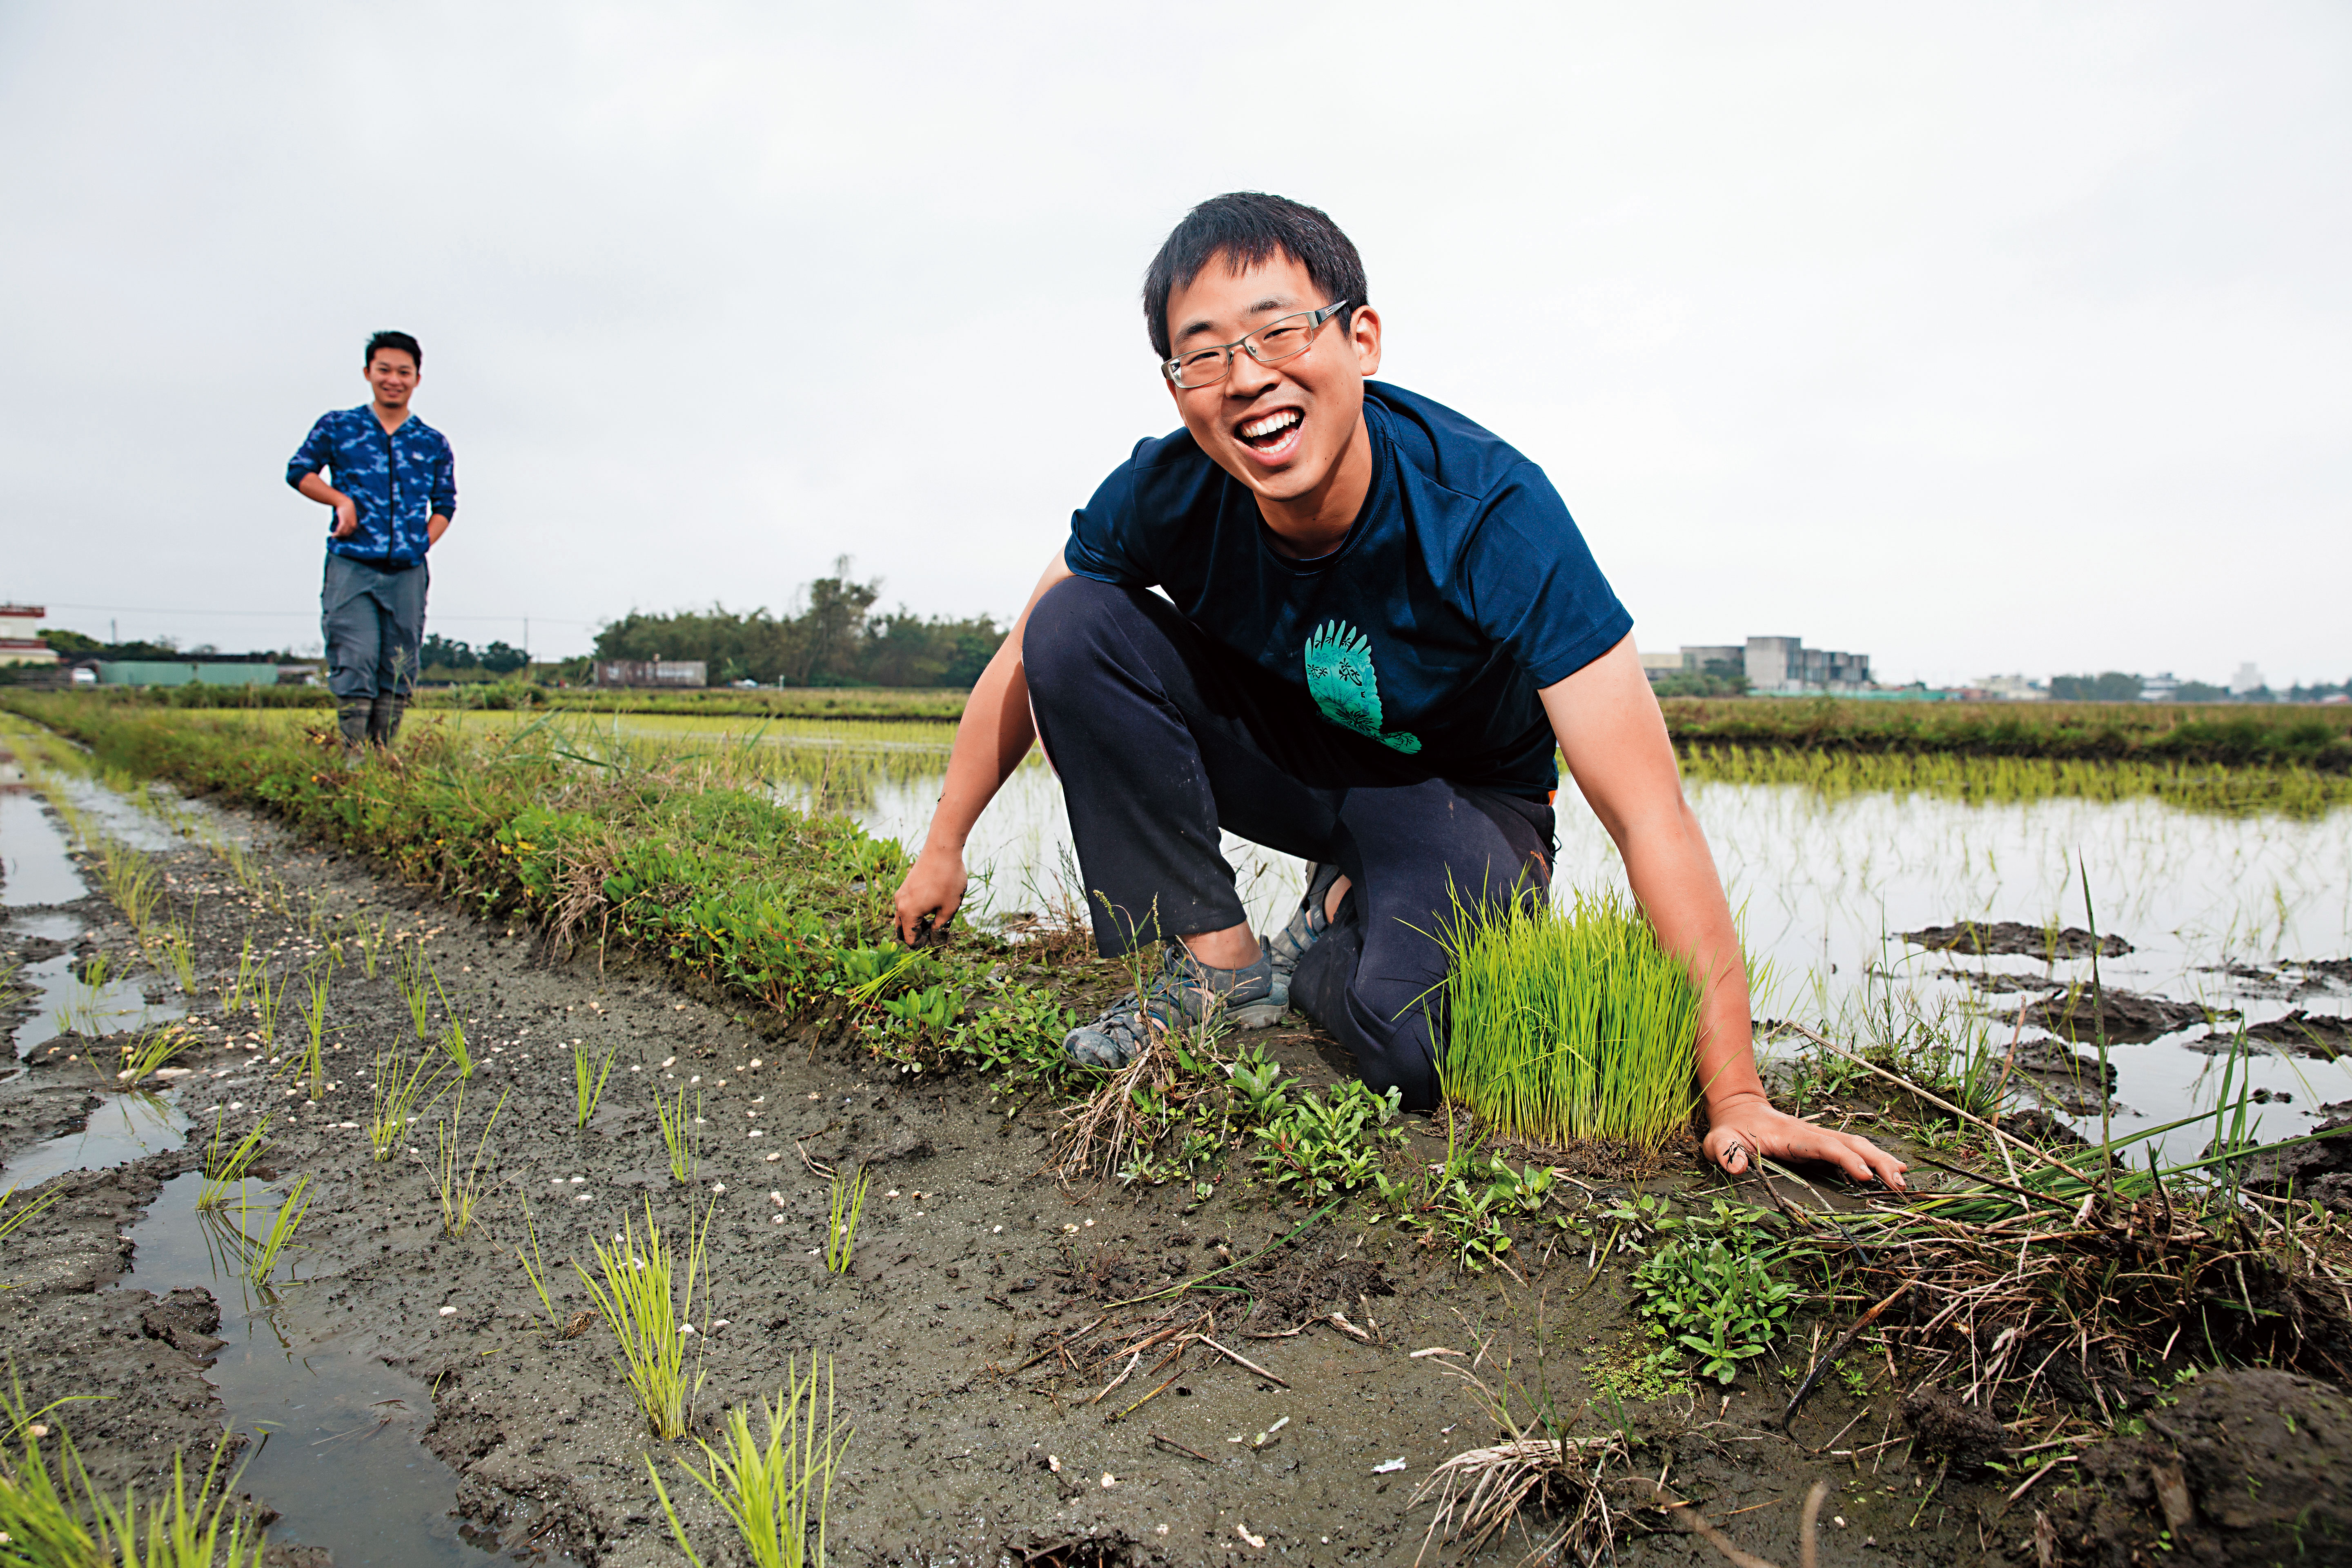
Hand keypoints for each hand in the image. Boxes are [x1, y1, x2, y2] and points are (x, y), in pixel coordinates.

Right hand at [332, 497, 358, 539]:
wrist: (345, 503)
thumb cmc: (346, 510)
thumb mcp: (349, 518)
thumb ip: (347, 523)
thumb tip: (342, 528)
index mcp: (355, 525)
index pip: (349, 534)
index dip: (343, 536)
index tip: (338, 537)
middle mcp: (353, 525)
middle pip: (346, 534)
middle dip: (340, 537)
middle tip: (334, 537)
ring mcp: (349, 523)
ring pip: (343, 533)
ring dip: (337, 535)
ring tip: (333, 536)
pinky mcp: (345, 521)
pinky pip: (341, 529)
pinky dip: (337, 532)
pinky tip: (333, 534)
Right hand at [892, 842, 966, 945]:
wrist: (942, 849)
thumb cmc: (948, 879)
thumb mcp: (948, 909)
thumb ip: (940, 928)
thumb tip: (936, 941)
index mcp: (908, 913)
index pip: (910, 939)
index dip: (924, 945)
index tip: (939, 938)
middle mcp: (899, 904)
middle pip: (902, 930)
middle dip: (917, 935)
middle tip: (936, 932)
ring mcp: (901, 893)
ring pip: (904, 917)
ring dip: (917, 923)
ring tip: (937, 919)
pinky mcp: (906, 885)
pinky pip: (906, 905)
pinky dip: (916, 912)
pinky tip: (933, 906)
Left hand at [1704, 1091, 1907, 1189]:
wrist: (1738, 1111)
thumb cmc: (1730, 1131)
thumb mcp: (1719, 1142)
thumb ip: (1725, 1152)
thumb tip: (1736, 1167)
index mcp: (1792, 1136)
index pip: (1825, 1146)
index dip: (1847, 1159)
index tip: (1866, 1175)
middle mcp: (1812, 1135)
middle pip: (1852, 1144)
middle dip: (1878, 1161)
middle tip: (1899, 1184)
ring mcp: (1820, 1139)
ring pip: (1858, 1145)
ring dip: (1882, 1160)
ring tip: (1903, 1181)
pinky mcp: (1823, 1145)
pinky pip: (1854, 1150)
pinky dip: (1875, 1159)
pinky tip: (1892, 1171)